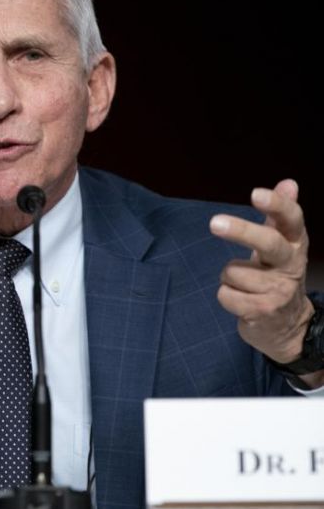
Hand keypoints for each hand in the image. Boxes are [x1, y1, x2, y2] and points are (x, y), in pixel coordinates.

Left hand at [209, 179, 321, 386]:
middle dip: (242, 232)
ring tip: (244, 285)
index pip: (291, 220)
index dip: (276, 206)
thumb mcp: (282, 246)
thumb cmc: (275, 276)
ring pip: (233, 272)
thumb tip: (289, 182)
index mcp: (294, 245)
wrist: (288, 327)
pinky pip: (226, 295)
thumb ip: (280, 215)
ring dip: (229, 278)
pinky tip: (241, 301)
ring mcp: (279, 291)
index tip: (256, 194)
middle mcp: (291, 266)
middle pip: (268, 243)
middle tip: (214, 223)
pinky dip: (226, 296)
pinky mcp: (263, 312)